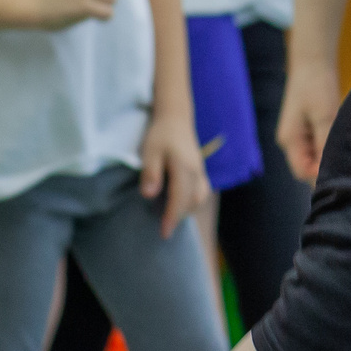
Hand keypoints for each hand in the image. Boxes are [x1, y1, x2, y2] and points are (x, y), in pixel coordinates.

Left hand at [138, 111, 210, 237]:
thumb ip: (150, 172)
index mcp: (184, 168)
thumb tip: (149, 195)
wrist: (175, 118)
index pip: (179, 198)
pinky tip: (182, 205)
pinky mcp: (200, 170)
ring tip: (172, 219)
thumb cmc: (160, 134)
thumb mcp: (150, 151)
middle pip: (191, 201)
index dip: (172, 217)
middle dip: (179, 217)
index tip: (164, 233)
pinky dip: (193, 202)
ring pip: (199, 197)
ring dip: (187, 210)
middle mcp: (196, 171)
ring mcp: (200, 170)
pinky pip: (202, 191)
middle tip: (165, 231)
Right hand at [276, 55, 344, 182]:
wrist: (313, 61)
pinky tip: (344, 141)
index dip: (320, 177)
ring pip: (314, 156)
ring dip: (329, 156)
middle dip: (325, 168)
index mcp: (289, 140)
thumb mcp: (324, 115)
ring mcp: (299, 134)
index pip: (302, 172)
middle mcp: (291, 141)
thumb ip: (324, 144)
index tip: (342, 172)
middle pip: (307, 167)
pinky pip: (318, 145)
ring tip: (348, 153)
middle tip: (349, 164)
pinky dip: (329, 146)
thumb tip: (329, 170)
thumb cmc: (316, 86)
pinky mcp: (308, 127)